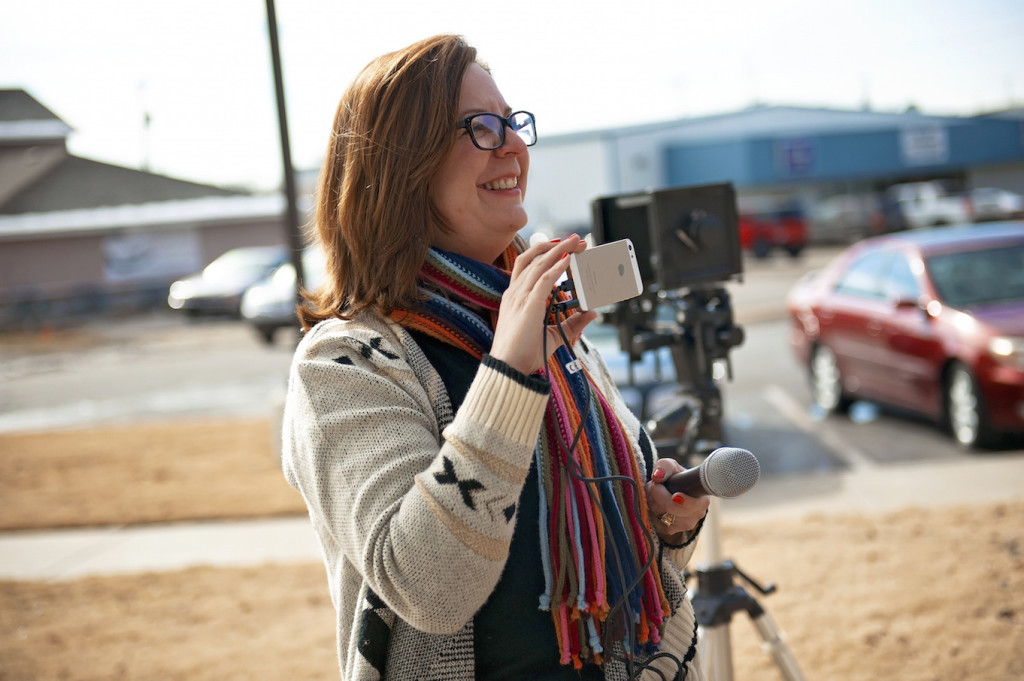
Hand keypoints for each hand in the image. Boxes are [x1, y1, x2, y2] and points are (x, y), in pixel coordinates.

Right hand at [490, 235, 597, 374]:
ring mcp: (520, 297)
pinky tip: (568, 259)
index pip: (528, 265)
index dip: (544, 252)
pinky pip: (543, 279)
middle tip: (573, 239)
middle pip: (533, 258)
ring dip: (558, 250)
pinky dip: (556, 267)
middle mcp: (515, 293)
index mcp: (516, 296)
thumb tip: (593, 313)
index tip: (561, 246)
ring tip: (574, 242)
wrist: (510, 367)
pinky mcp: (528, 304)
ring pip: (538, 264)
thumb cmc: (525, 352)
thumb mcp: (554, 334)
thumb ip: (573, 323)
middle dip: (554, 245)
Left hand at [645, 458, 710, 538]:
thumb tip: (657, 477)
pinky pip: (655, 522)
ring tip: (655, 492)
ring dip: (653, 502)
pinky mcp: (671, 530)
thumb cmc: (674, 477)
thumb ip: (665, 467)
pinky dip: (651, 511)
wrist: (672, 491)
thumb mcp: (671, 466)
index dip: (686, 502)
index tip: (675, 496)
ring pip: (661, 515)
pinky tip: (654, 502)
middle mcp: (697, 515)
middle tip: (654, 484)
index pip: (696, 505)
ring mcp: (685, 525)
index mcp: (702, 500)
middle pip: (672, 508)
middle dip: (658, 494)